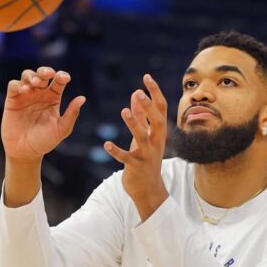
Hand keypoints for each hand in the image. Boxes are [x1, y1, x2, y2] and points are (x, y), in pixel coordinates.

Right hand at [1, 67, 85, 161]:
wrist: (25, 152)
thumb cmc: (45, 141)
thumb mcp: (61, 129)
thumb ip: (71, 114)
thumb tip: (82, 98)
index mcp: (53, 98)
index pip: (58, 81)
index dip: (62, 76)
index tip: (65, 78)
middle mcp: (40, 94)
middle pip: (43, 74)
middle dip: (45, 70)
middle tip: (48, 74)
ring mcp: (25, 96)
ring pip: (27, 75)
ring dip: (32, 75)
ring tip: (35, 83)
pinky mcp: (12, 100)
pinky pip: (13, 85)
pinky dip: (18, 84)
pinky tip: (24, 90)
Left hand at [104, 74, 168, 220]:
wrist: (149, 189)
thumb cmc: (146, 159)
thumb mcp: (145, 136)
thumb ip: (140, 116)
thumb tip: (136, 93)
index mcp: (158, 133)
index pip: (161, 109)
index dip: (155, 92)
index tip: (147, 77)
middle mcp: (156, 142)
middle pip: (157, 121)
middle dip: (148, 107)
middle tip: (138, 92)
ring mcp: (147, 155)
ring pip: (142, 138)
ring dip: (133, 124)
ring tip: (124, 111)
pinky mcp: (135, 167)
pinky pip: (125, 158)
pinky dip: (116, 151)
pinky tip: (106, 144)